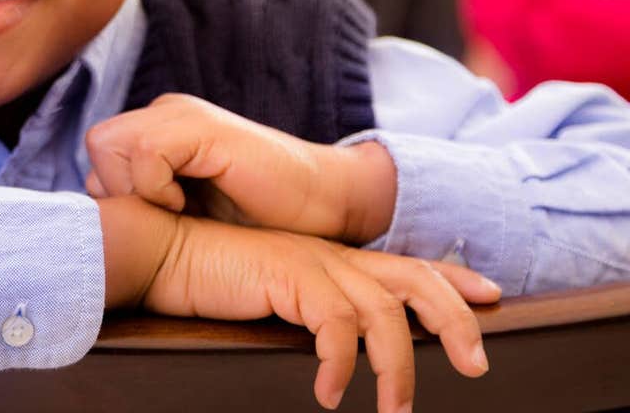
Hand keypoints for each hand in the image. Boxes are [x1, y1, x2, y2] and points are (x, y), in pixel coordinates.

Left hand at [86, 94, 395, 243]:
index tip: (151, 220)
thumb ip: (144, 200)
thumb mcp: (187, 212)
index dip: (112, 192)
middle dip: (115, 189)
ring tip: (174, 210)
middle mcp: (166, 114)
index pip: (99, 153)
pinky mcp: (204, 127)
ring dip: (134, 188)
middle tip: (160, 215)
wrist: (322, 205)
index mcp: (159, 130)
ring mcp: (183, 115)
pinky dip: (155, 185)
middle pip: (96, 143)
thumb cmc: (257, 217)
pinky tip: (185, 205)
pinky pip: (146, 150)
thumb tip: (94, 208)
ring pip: (109, 142)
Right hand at [98, 197, 499, 411]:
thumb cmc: (205, 279)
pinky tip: (331, 395)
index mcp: (329, 256)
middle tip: (476, 365)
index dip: (452, 278)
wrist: (159, 252)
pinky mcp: (288, 275)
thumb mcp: (269, 294)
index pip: (404, 264)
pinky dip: (341, 365)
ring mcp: (310, 262)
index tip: (489, 296)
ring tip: (395, 411)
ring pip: (384, 312)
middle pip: (415, 278)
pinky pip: (335, 327)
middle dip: (456, 320)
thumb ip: (303, 310)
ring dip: (399, 367)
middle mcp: (329, 255)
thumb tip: (331, 350)